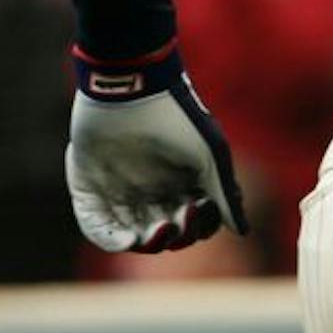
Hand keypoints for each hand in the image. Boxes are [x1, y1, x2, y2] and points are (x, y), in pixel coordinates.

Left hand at [66, 42, 248, 252]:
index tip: (204, 207)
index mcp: (181, 182)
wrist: (129, 89)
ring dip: (149, 243)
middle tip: (182, 218)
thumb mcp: (210, 155)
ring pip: (133, 236)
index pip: (194, 221)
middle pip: (166, 233)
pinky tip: (128, 239)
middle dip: (178, 235)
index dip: (201, 225)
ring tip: (159, 231)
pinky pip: (97, 227)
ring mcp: (120, 193)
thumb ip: (226, 194)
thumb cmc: (177, 118)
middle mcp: (151, 191)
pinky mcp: (89, 191)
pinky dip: (111, 239)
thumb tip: (243, 231)